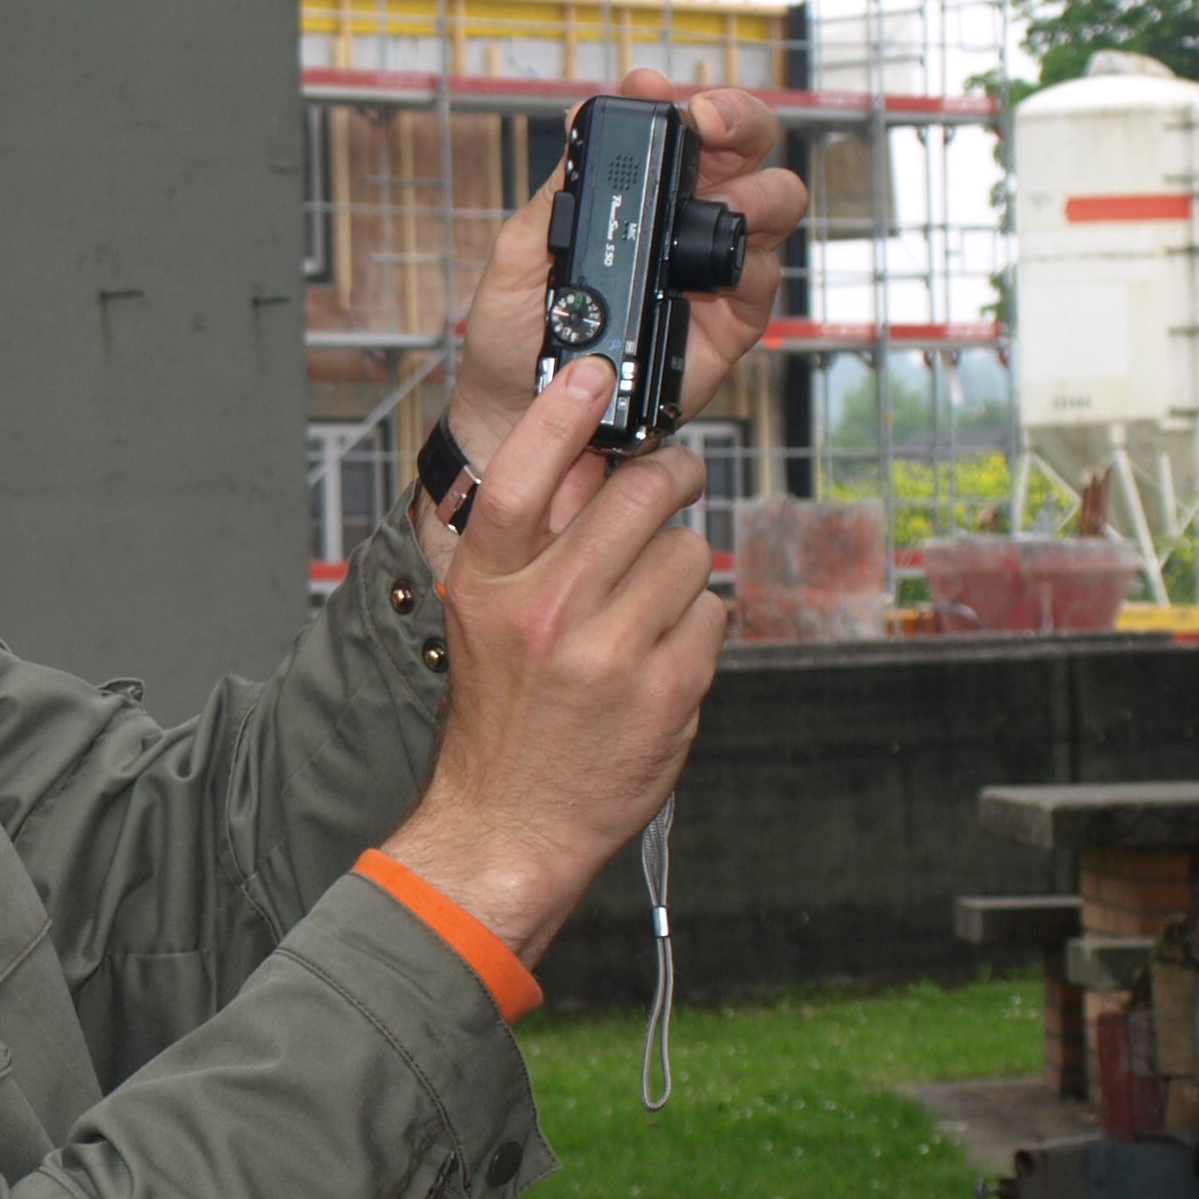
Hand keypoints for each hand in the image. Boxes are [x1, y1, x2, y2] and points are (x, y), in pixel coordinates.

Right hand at [380, 356, 728, 965]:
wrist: (510, 822)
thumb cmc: (501, 718)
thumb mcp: (485, 619)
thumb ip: (530, 543)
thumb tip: (589, 461)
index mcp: (490, 586)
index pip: (523, 477)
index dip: (562, 414)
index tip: (595, 376)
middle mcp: (547, 612)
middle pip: (638, 494)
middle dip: (669, 478)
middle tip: (671, 482)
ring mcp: (612, 652)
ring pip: (688, 551)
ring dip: (681, 566)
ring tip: (648, 603)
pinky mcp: (669, 689)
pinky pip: (713, 611)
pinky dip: (698, 623)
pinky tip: (664, 651)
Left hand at [439, 68, 810, 473]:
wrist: (521, 415)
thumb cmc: (513, 334)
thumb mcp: (517, 253)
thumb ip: (554, 193)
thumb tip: (577, 123)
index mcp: (635, 190)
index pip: (672, 127)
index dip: (675, 98)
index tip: (656, 91)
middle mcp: (683, 216)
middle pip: (744, 148)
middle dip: (741, 122)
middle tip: (712, 125)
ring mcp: (713, 265)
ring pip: (773, 203)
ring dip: (757, 193)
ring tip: (723, 207)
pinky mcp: (732, 320)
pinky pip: (764, 279)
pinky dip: (750, 266)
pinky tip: (718, 273)